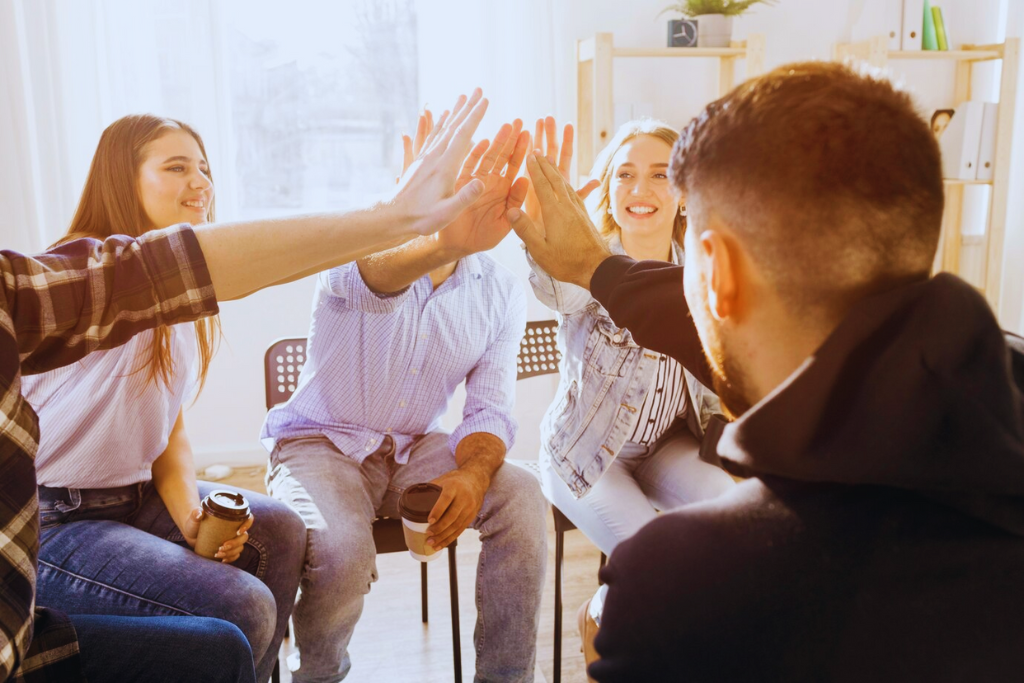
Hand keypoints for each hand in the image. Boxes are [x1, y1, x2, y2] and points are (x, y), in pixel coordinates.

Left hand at [184, 507, 252, 563]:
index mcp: (232, 518)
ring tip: (217, 554)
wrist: (190, 532)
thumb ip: (195, 513)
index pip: (248, 519)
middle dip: (235, 543)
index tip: (238, 532)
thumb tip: (199, 514)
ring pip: (240, 547)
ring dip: (231, 552)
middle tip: (222, 546)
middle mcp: (235, 529)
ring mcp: (232, 539)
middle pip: (244, 537)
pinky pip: (235, 555)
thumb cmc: (194, 522)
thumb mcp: (194, 517)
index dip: (247, 525)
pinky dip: (231, 558)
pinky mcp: (227, 549)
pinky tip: (222, 560)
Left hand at [392, 89, 490, 236]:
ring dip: (455, 112)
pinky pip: (432, 137)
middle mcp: (435, 157)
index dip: (475, 117)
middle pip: (454, 126)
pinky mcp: (420, 161)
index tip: (485, 100)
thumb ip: (464, 198)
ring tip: (463, 97)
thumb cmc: (421, 218)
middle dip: (468, 107)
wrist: (392, 216)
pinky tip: (443, 118)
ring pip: (443, 129)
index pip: (463, 136)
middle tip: (479, 90)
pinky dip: (440, 124)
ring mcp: (426, 157)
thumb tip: (481, 182)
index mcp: (445, 167)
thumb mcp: (446, 213)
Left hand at [426, 469, 488, 549]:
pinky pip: (461, 530)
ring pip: (457, 525)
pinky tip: (441, 544)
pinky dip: (450, 538)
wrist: (475, 480)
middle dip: (439, 527)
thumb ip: (430, 489)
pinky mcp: (472, 516)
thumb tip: (411, 500)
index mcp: (454, 486)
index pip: (446, 499)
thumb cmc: (454, 481)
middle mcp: (464, 497)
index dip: (438, 510)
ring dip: (444, 536)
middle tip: (428, 534)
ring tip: (432, 543)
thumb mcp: (442, 480)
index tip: (429, 520)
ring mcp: (470, 508)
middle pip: (452, 515)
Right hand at [432, 119, 530, 258]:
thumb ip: (515, 202)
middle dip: (511, 139)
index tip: (530, 135)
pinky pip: (469, 167)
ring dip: (497, 142)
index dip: (523, 151)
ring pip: (488, 158)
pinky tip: (484, 142)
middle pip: (503, 157)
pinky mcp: (460, 185)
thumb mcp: (505, 223)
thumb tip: (525, 179)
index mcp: (504, 190)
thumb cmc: (483, 237)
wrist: (458, 247)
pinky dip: (475, 155)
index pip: (515, 167)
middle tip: (520, 121)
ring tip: (506, 126)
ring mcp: (475, 181)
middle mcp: (490, 182)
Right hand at [508, 154, 612, 288]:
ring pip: (566, 184)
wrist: (596, 267)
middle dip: (545, 164)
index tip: (529, 155)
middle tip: (538, 151)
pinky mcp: (584, 215)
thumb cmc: (566, 262)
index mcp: (554, 213)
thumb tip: (511, 210)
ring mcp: (578, 210)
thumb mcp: (540, 250)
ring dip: (556, 170)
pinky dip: (567, 183)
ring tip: (550, 160)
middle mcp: (567, 206)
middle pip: (555, 179)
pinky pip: (574, 192)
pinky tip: (566, 184)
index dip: (535, 170)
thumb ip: (525, 229)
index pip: (542, 185)